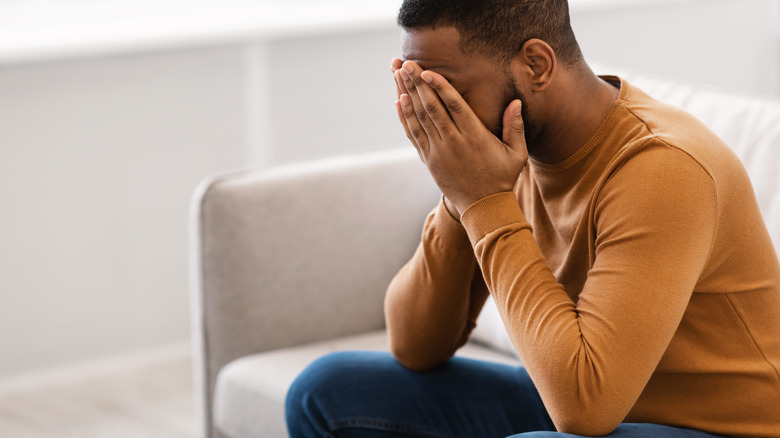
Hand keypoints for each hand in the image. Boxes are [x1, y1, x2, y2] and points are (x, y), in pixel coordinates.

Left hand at [391, 59, 527, 215]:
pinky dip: (405, 117)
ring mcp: (438, 152)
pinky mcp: (429, 160)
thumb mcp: (516, 154)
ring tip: (398, 74)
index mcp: (475, 137)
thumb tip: (516, 101)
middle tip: (406, 63)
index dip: (439, 87)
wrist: (483, 208)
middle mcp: (453, 143)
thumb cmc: (502, 178)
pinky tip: (398, 100)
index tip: (427, 71)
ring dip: (407, 94)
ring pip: (419, 119)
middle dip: (417, 84)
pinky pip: (414, 135)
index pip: (454, 107)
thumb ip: (515, 127)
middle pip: (431, 108)